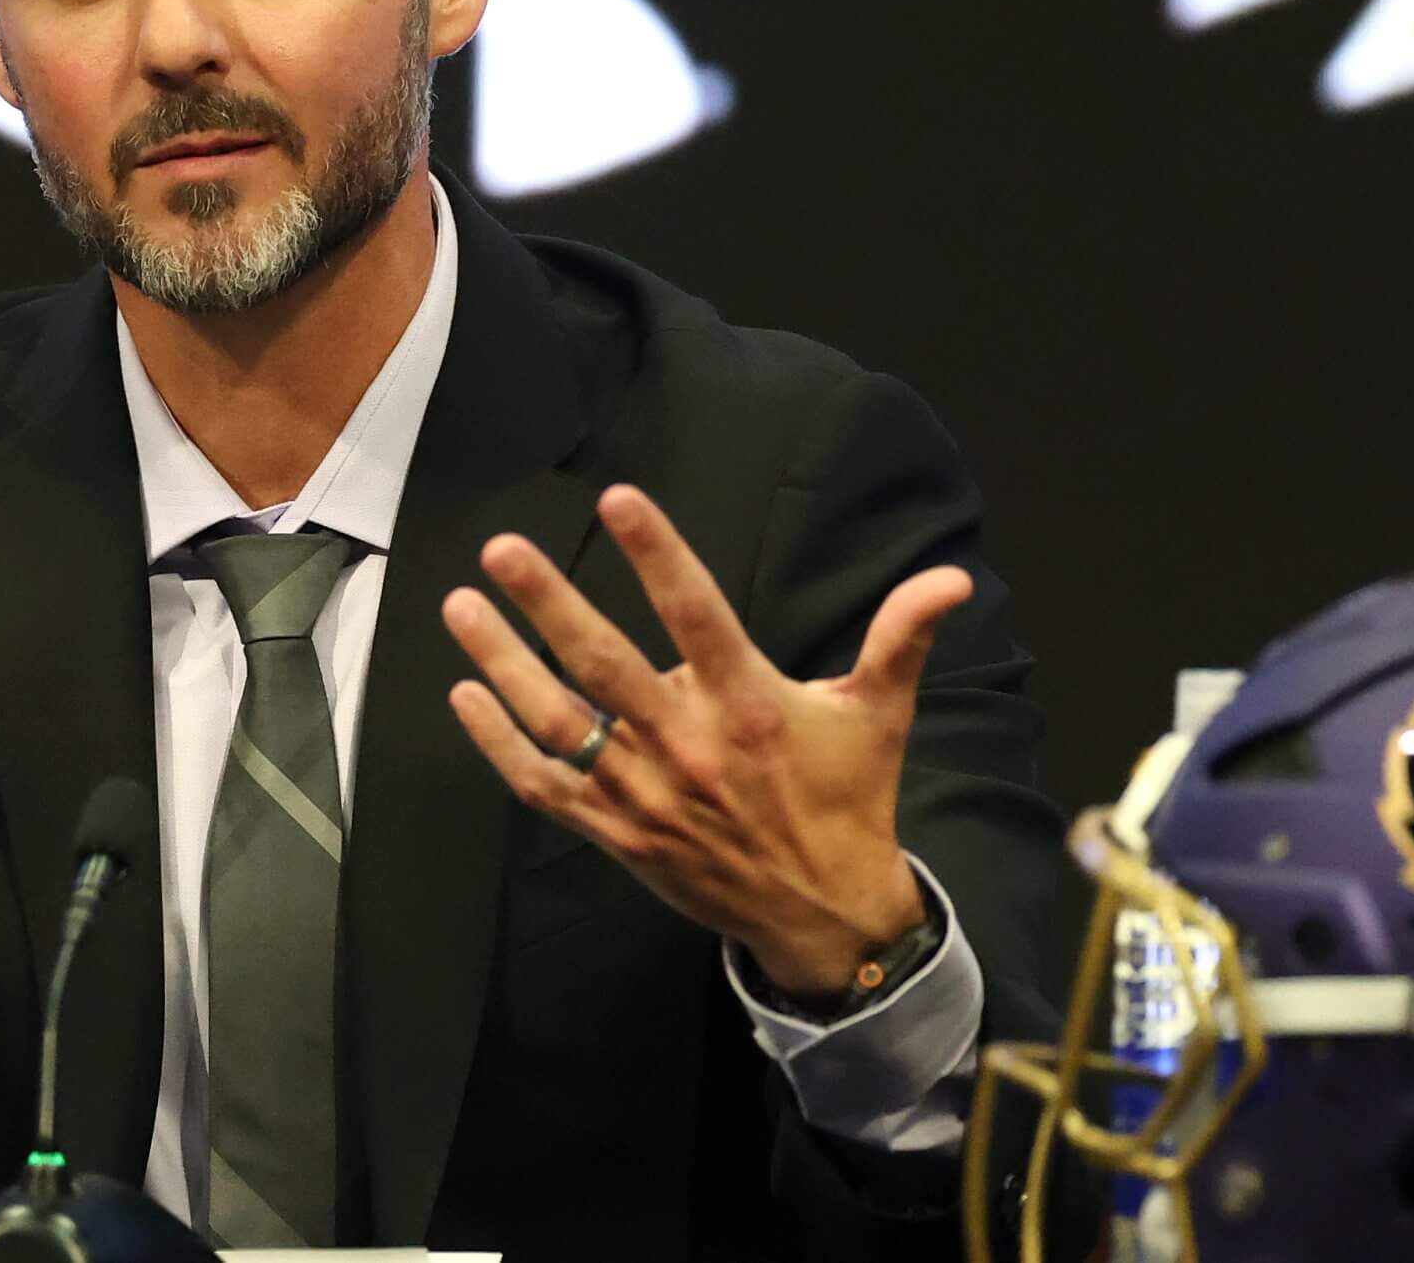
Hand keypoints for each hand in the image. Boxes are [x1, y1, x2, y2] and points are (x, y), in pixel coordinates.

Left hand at [442, 482, 966, 995]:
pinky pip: (544, 786)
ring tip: (462, 606)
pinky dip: (498, 744)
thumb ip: (902, 637)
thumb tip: (951, 576)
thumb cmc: (849, 799)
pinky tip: (465, 696)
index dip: (657, 552)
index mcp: (751, 703)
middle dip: (549, 603)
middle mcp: (689, 745)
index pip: (697, 611)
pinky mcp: (617, 834)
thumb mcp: (879, 714)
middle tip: (502, 549)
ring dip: (503, 663)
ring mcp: (644, 793)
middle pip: (604, 663)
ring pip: (559, 720)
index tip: (618, 498)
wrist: (824, 915)